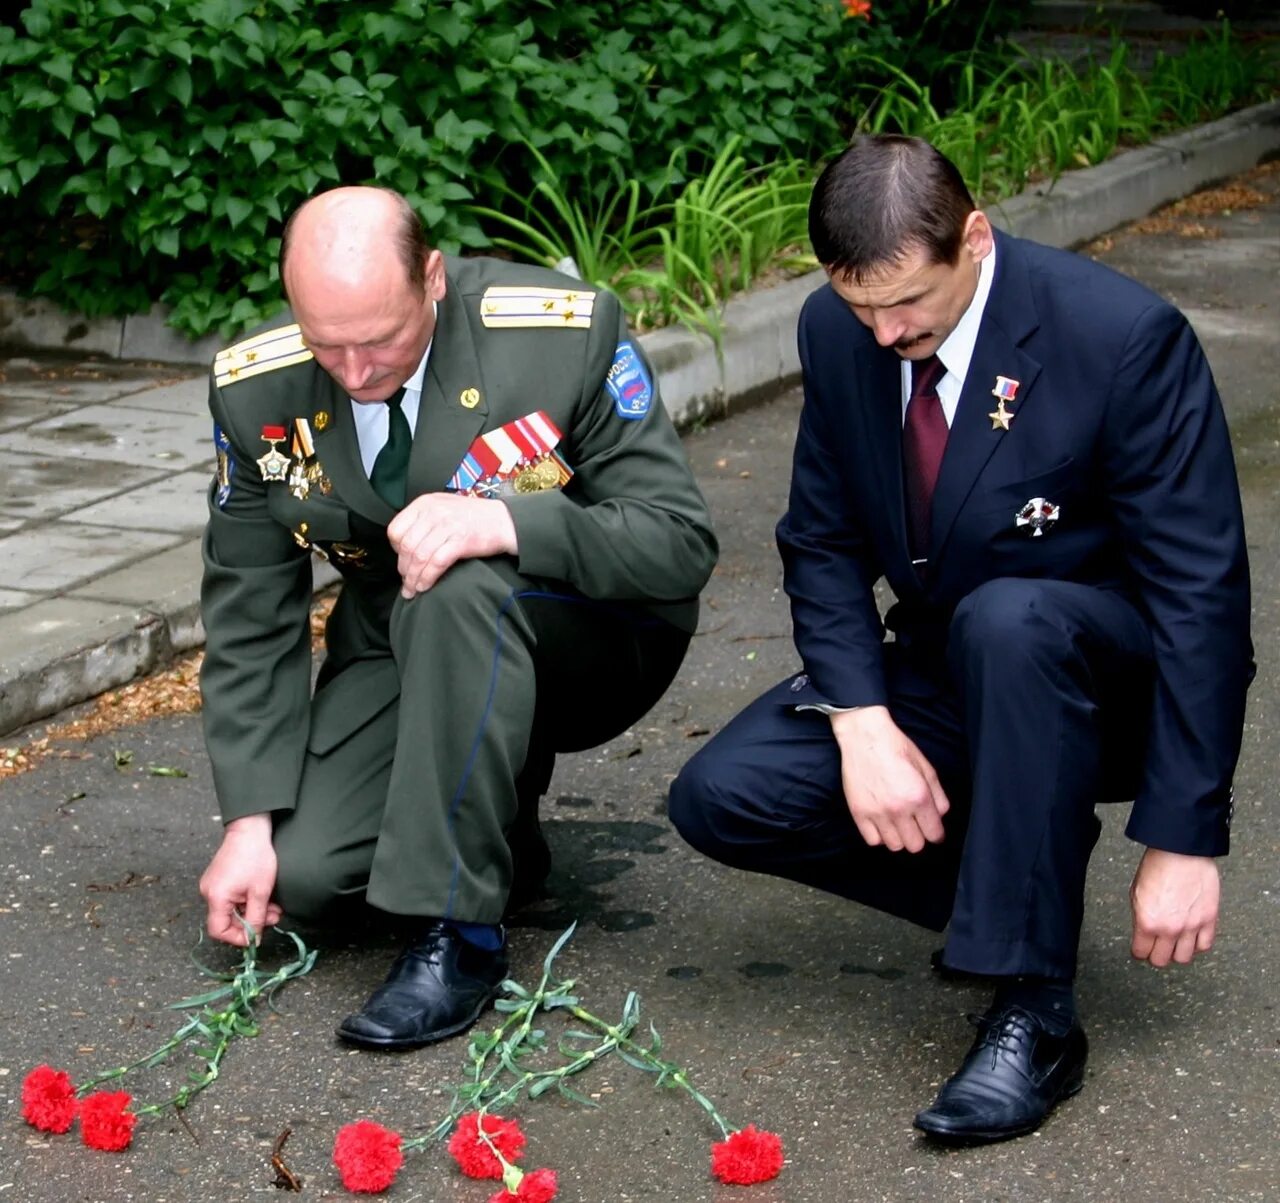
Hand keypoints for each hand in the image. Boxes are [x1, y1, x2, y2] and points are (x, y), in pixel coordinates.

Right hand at [198, 814, 281, 946]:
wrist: (250, 829)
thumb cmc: (255, 856)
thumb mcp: (260, 891)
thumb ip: (257, 918)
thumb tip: (253, 939)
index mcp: (216, 897)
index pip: (218, 930)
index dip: (236, 937)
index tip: (254, 936)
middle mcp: (208, 892)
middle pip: (226, 920)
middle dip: (251, 922)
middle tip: (273, 917)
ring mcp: (212, 885)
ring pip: (231, 909)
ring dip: (252, 911)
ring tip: (273, 908)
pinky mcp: (218, 879)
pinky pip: (230, 898)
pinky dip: (246, 901)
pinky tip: (262, 897)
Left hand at [386, 492, 517, 597]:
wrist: (505, 521)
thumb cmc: (475, 518)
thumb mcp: (444, 508)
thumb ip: (423, 521)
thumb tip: (405, 546)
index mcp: (425, 503)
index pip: (396, 529)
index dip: (395, 550)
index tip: (403, 561)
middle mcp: (433, 512)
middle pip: (406, 546)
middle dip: (403, 569)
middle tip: (406, 582)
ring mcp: (447, 526)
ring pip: (419, 556)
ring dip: (413, 578)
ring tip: (413, 590)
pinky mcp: (460, 541)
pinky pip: (436, 563)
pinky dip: (427, 578)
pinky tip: (425, 586)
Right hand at [831, 706, 949, 852]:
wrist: (865, 737)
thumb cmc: (896, 747)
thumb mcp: (926, 768)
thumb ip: (938, 796)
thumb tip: (940, 816)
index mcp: (919, 797)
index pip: (934, 834)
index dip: (936, 833)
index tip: (932, 829)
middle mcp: (898, 809)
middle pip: (915, 845)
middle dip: (919, 836)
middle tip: (915, 824)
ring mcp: (877, 813)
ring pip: (894, 846)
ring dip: (899, 837)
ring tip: (897, 823)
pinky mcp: (858, 813)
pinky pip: (873, 840)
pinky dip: (879, 835)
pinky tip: (882, 822)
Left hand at [1130, 847, 1219, 966]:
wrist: (1180, 852)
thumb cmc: (1157, 867)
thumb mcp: (1136, 893)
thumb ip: (1140, 917)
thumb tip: (1142, 931)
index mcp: (1147, 922)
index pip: (1141, 952)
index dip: (1138, 952)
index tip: (1140, 949)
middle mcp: (1170, 928)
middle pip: (1162, 960)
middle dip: (1156, 955)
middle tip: (1155, 948)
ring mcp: (1192, 926)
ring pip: (1184, 958)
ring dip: (1177, 952)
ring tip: (1174, 944)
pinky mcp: (1209, 920)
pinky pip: (1205, 945)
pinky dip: (1197, 945)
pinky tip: (1191, 938)